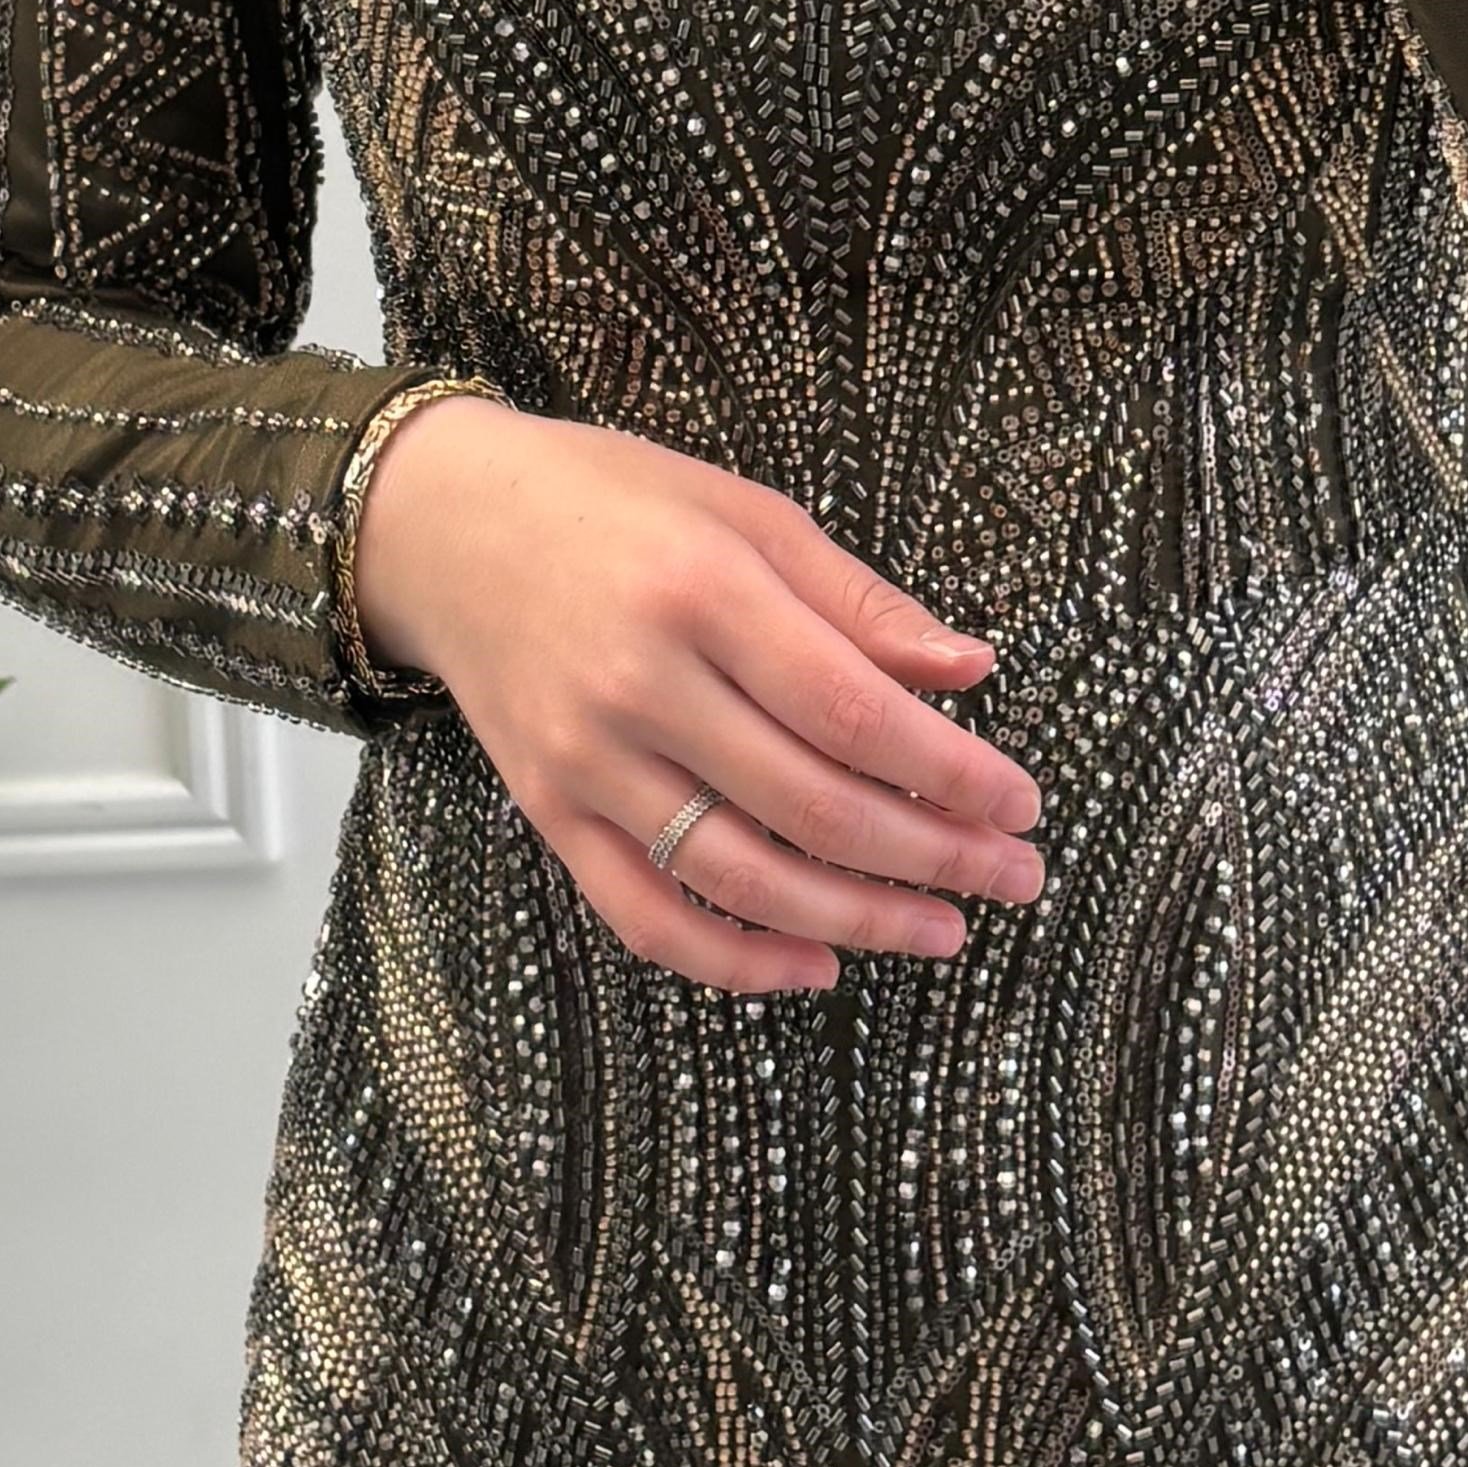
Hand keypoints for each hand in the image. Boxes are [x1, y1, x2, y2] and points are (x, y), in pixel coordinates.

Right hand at [349, 394, 1047, 996]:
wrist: (448, 525)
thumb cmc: (612, 502)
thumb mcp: (746, 512)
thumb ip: (857, 601)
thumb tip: (971, 671)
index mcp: (703, 590)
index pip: (853, 710)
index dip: (949, 771)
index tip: (1019, 803)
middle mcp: (641, 684)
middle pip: (812, 804)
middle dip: (932, 856)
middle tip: (1014, 877)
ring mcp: (587, 759)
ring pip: (741, 877)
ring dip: (857, 919)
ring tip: (943, 930)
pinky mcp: (550, 812)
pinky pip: (645, 916)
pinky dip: (733, 960)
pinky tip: (814, 964)